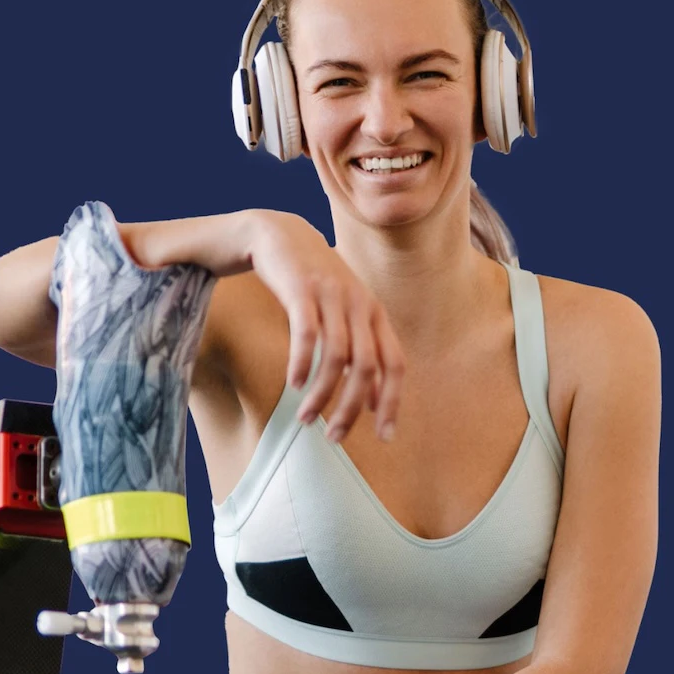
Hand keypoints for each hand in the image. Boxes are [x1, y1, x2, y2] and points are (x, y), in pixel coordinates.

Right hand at [248, 213, 404, 444]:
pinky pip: (307, 334)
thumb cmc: (310, 284)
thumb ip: (360, 354)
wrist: (278, 235)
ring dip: (321, 394)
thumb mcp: (342, 316)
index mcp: (374, 314)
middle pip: (366, 367)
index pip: (395, 365)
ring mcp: (332, 295)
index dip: (393, 402)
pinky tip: (293, 384)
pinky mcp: (302, 289)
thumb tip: (372, 402)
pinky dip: (301, 363)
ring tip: (305, 418)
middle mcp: (359, 305)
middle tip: (335, 438)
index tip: (384, 437)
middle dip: (351, 409)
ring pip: (336, 356)